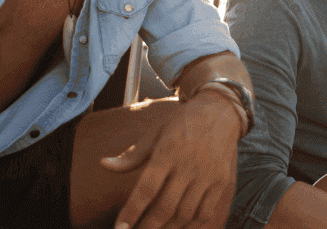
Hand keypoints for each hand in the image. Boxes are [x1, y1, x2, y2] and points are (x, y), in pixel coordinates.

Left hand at [101, 91, 242, 228]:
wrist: (220, 111)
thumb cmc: (182, 123)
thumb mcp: (155, 133)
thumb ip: (131, 155)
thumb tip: (104, 164)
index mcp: (168, 150)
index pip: (146, 188)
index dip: (132, 211)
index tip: (121, 228)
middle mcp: (189, 163)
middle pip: (165, 206)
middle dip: (148, 227)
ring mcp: (208, 174)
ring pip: (186, 213)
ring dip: (168, 228)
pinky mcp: (222, 181)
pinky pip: (206, 211)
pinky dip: (191, 225)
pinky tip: (179, 228)